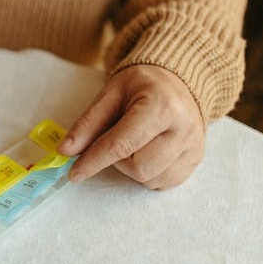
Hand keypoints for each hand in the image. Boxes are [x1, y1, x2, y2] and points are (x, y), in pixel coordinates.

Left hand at [57, 65, 204, 189]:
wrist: (177, 80)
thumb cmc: (141, 86)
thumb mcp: (110, 94)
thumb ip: (88, 124)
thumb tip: (66, 151)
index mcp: (161, 106)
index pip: (121, 145)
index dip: (94, 161)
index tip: (74, 173)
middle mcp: (184, 128)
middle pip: (138, 167)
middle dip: (117, 161)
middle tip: (116, 140)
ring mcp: (194, 146)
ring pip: (150, 179)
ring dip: (132, 168)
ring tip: (134, 143)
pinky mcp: (196, 159)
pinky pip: (164, 183)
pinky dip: (148, 173)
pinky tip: (147, 152)